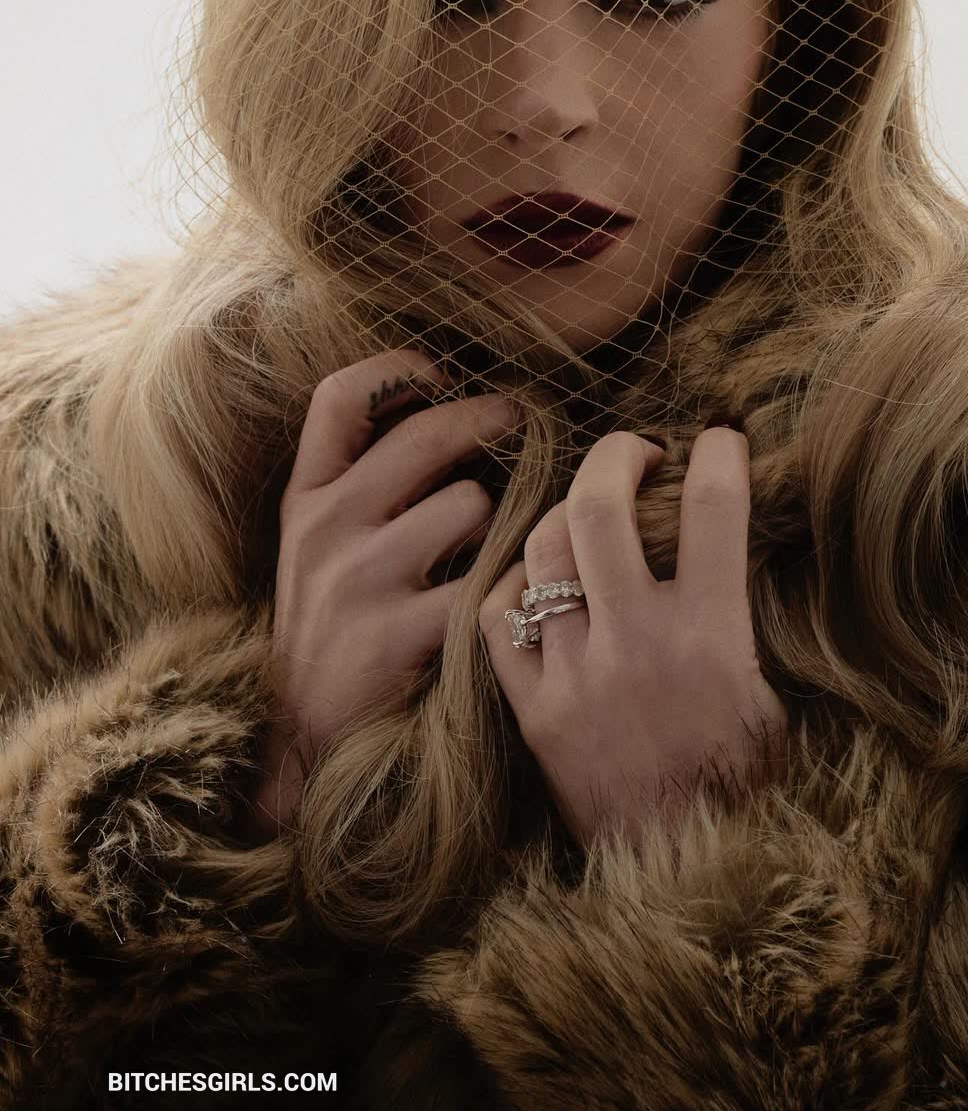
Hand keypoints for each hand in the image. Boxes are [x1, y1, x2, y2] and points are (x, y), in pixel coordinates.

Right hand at [248, 349, 521, 840]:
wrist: (302, 741)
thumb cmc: (332, 630)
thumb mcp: (320, 548)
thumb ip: (365, 486)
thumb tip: (457, 417)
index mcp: (306, 499)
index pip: (340, 397)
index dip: (397, 369)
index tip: (441, 373)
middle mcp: (325, 528)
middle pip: (425, 434)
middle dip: (489, 417)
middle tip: (522, 421)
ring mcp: (357, 580)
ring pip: (469, 505)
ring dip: (498, 523)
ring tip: (493, 550)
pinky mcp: (395, 635)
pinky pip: (484, 580)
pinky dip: (507, 585)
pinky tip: (507, 598)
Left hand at [479, 429, 786, 850]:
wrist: (686, 879)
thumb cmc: (741, 786)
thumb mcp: (767, 697)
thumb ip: (734, 615)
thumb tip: (718, 538)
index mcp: (714, 639)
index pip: (715, 511)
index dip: (721, 454)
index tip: (721, 440)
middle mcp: (638, 647)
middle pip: (600, 508)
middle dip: (615, 455)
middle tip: (635, 452)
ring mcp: (575, 678)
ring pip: (542, 553)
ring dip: (565, 516)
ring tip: (587, 517)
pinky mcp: (531, 712)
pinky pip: (497, 621)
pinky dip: (512, 588)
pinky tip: (535, 584)